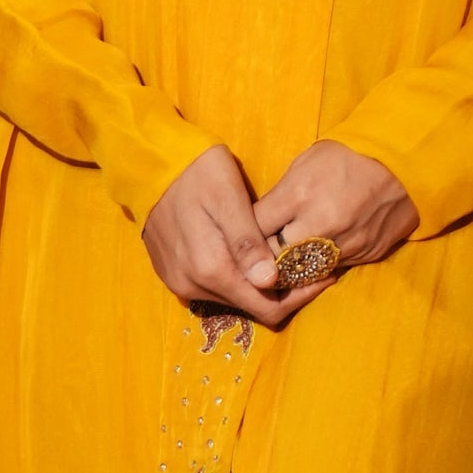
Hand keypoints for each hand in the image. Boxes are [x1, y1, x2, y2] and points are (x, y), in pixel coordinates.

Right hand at [141, 145, 309, 332]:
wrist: (149, 163)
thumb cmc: (197, 172)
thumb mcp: (228, 197)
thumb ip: (247, 242)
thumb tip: (269, 282)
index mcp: (210, 269)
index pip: (266, 308)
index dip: (298, 297)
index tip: (324, 275)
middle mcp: (192, 285)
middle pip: (251, 307)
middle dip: (282, 291)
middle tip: (309, 263)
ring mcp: (179, 282)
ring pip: (233, 299)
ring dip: (258, 284)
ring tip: (282, 257)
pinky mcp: (172, 275)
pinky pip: (213, 288)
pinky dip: (236, 278)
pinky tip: (250, 256)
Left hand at [245, 141, 417, 294]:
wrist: (401, 165)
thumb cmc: (346, 158)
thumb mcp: (305, 163)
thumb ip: (280, 195)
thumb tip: (258, 221)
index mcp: (299, 194)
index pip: (256, 229)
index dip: (247, 234)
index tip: (245, 235)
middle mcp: (320, 223)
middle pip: (276, 258)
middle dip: (266, 257)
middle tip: (261, 254)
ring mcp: (344, 243)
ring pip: (303, 272)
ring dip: (293, 267)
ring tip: (287, 258)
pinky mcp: (363, 254)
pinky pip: (331, 270)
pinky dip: (321, 265)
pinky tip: (318, 254)